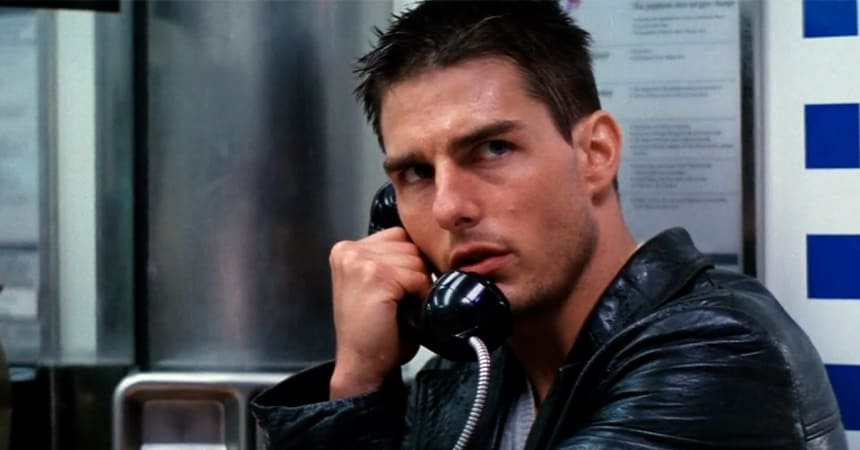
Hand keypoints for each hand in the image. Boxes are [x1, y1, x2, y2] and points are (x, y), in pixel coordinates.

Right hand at [328, 227, 431, 399]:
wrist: (361, 364)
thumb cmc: (374, 331)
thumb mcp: (381, 283)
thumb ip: (394, 260)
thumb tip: (429, 246)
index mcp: (347, 250)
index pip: (399, 236)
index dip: (410, 262)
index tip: (403, 287)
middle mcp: (349, 250)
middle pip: (409, 245)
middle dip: (416, 273)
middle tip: (403, 301)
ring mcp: (360, 261)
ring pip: (416, 260)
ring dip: (419, 285)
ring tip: (403, 307)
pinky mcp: (375, 276)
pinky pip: (417, 277)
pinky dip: (421, 295)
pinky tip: (405, 311)